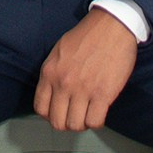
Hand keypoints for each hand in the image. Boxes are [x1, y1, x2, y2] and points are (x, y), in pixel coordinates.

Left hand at [33, 8, 138, 131]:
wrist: (112, 26)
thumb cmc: (86, 37)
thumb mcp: (59, 52)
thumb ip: (53, 74)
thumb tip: (53, 95)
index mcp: (49, 72)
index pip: (41, 108)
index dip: (50, 115)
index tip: (59, 112)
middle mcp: (63, 83)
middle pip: (57, 122)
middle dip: (66, 123)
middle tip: (75, 116)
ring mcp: (83, 90)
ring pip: (75, 125)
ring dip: (82, 124)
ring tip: (87, 114)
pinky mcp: (103, 94)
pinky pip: (95, 121)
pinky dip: (96, 121)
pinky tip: (99, 112)